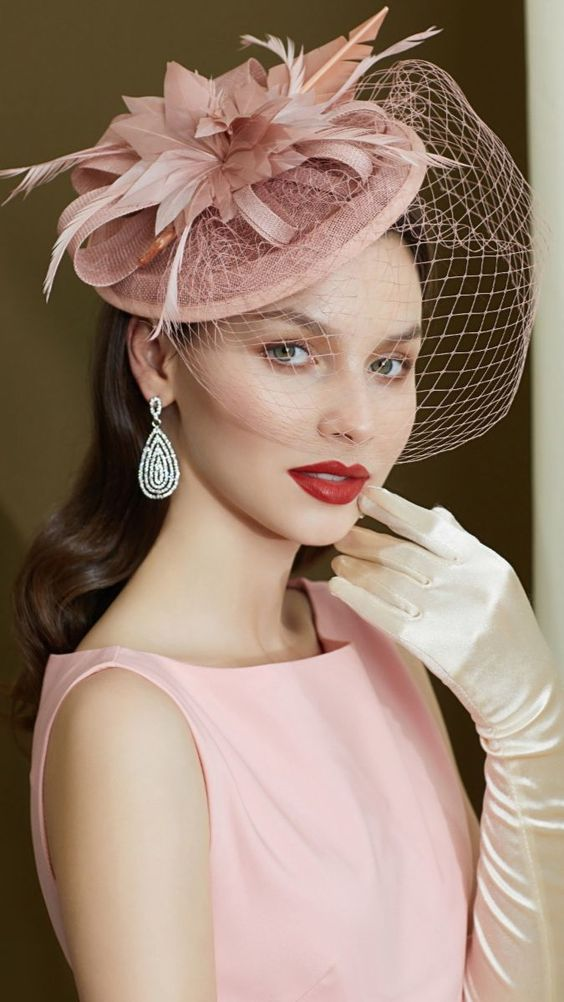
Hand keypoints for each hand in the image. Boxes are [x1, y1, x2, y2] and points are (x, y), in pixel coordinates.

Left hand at [329, 486, 557, 734]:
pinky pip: (385, 615)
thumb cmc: (508, 632)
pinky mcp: (432, 646)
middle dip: (366, 542)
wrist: (524, 690)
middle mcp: (467, 585)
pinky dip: (357, 598)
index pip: (430, 527)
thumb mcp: (496, 580)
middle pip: (403, 554)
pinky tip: (340, 588)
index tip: (368, 498)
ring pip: (388, 583)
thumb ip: (462, 546)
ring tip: (338, 562)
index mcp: (484, 563)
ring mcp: (449, 616)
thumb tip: (433, 513)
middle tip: (343, 534)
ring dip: (357, 569)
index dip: (394, 509)